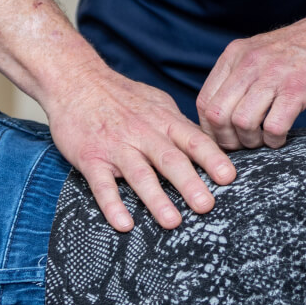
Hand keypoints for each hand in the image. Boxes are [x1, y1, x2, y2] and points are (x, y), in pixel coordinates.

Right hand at [47, 68, 235, 230]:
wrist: (75, 80)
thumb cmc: (122, 96)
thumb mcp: (158, 104)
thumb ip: (181, 127)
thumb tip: (208, 147)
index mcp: (164, 121)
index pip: (193, 140)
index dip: (212, 159)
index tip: (229, 177)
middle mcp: (143, 134)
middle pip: (170, 160)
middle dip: (190, 184)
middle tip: (206, 206)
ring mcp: (116, 147)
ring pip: (139, 175)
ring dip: (156, 200)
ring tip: (172, 222)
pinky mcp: (91, 158)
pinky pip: (102, 185)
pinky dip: (112, 205)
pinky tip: (124, 224)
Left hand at [196, 12, 305, 148]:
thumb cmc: (303, 53)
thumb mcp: (260, 54)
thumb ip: (239, 77)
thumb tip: (221, 113)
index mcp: (235, 55)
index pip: (204, 101)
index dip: (211, 129)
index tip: (224, 140)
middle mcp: (249, 63)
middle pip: (218, 114)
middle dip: (228, 140)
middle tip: (244, 145)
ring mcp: (273, 76)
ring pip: (242, 122)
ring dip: (251, 141)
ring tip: (264, 140)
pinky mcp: (297, 89)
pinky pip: (273, 126)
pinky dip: (274, 139)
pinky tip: (281, 136)